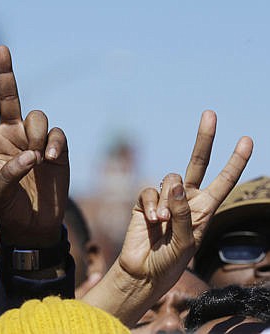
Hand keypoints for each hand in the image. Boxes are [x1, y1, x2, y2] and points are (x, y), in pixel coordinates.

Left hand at [0, 46, 68, 247]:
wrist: (33, 226)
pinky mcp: (57, 149)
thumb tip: (33, 154)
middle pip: (8, 97)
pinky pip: (57, 134)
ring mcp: (34, 141)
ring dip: (37, 133)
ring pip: (36, 116)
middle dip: (4, 73)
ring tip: (38, 157)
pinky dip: (55, 143)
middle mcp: (11, 136)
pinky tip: (52, 158)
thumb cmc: (8, 211)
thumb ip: (10, 173)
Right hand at [82, 111, 252, 325]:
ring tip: (164, 223)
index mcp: (205, 209)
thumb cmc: (170, 262)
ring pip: (170, 178)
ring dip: (168, 200)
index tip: (247, 140)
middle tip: (210, 113)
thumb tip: (174, 183)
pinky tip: (153, 221)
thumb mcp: (187, 241)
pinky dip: (152, 205)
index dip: (236, 161)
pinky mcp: (145, 202)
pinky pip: (149, 191)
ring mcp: (165, 199)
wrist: (143, 272)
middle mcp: (186, 199)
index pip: (224, 181)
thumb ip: (184, 212)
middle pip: (197, 162)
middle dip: (205, 139)